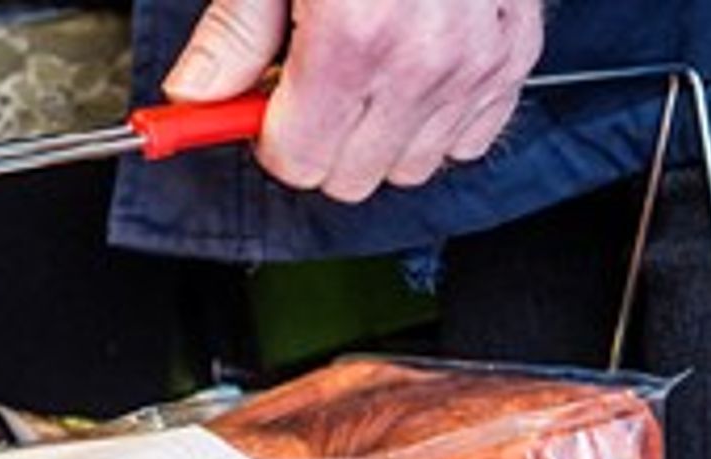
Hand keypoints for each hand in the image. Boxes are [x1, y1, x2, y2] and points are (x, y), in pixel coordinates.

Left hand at [164, 0, 543, 202]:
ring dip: (379, 135)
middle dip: (321, 141)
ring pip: (412, 167)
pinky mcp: (513, 55)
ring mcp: (475, 63)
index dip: (269, 134)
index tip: (265, 107)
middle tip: (311, 83)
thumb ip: (237, 31)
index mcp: (354, 35)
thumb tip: (197, 93)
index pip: (298, 158)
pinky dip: (437, 119)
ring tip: (365, 70)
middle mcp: (422, 59)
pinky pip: (469, 139)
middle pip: (352, 176)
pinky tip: (412, 73)